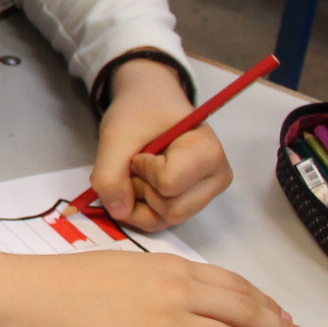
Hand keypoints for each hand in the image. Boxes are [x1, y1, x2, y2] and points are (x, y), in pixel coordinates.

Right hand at [0, 248, 311, 326]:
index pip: (232, 285)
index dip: (263, 303)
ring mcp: (167, 324)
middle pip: (243, 312)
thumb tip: (183, 295)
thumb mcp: (122, 265)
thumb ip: (159, 279)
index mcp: (169, 268)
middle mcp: (177, 293)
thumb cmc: (65, 281)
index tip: (281, 315)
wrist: (35, 297)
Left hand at [91, 60, 230, 230]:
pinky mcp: (190, 204)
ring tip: (138, 170)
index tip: (141, 150)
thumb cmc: (141, 112)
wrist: (149, 104)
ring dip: (138, 200)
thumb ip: (110, 174)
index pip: (169, 183)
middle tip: (135, 162)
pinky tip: (139, 184)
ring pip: (165, 219)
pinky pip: (161, 222)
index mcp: (209, 153)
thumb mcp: (116, 135)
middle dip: (140, 189)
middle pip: (171, 209)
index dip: (143, 170)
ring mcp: (205, 195)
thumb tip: (119, 212)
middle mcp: (216, 179)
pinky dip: (140, 209)